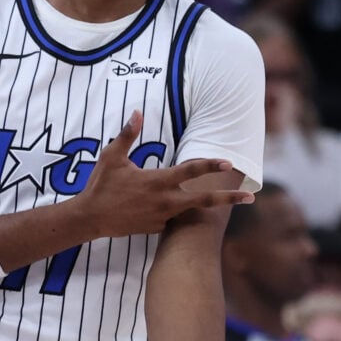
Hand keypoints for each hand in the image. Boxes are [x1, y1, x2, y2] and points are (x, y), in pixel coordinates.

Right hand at [75, 112, 253, 236]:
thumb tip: (137, 112)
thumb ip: (127, 135)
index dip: (211, 164)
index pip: (190, 171)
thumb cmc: (101, 185)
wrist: (90, 219)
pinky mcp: (156, 228)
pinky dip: (172, 209)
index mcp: (158, 181)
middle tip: (250, 197)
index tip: (229, 162)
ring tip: (227, 201)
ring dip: (207, 205)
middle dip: (229, 198)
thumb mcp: (112, 156)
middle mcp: (165, 201)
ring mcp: (162, 217)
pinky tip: (159, 206)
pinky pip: (170, 217)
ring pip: (190, 210)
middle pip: (204, 200)